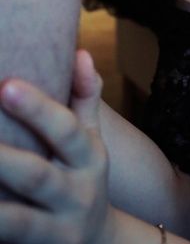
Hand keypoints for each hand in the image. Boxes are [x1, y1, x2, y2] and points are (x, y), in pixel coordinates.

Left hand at [0, 50, 112, 243]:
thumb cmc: (83, 179)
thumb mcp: (92, 140)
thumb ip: (85, 97)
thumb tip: (80, 52)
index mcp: (89, 158)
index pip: (65, 130)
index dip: (37, 109)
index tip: (4, 85)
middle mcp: (75, 195)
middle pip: (37, 176)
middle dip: (3, 160)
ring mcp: (56, 232)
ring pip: (18, 223)